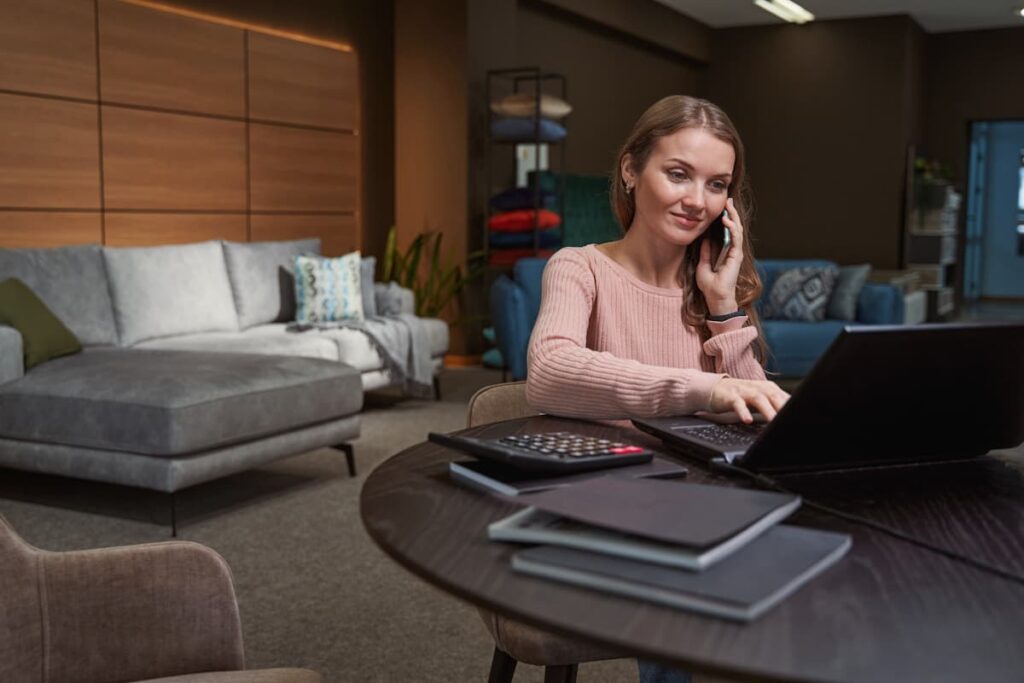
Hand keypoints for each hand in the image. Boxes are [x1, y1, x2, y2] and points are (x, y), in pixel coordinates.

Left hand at [696, 197, 743, 314]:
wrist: (715, 297)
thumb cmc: (710, 285)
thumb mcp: (702, 265)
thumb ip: (705, 252)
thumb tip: (705, 239)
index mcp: (725, 251)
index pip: (727, 231)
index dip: (725, 219)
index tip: (721, 208)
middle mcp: (732, 250)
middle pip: (734, 227)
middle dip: (731, 213)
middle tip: (728, 200)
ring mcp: (736, 252)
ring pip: (737, 229)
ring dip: (733, 216)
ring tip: (728, 205)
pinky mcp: (736, 255)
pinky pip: (735, 238)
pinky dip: (732, 227)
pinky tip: (726, 220)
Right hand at [709, 377, 789, 423]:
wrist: (716, 388)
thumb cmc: (742, 396)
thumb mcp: (761, 400)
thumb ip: (776, 406)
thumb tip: (792, 417)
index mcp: (769, 388)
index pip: (785, 398)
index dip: (794, 407)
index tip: (800, 418)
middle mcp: (758, 388)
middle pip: (774, 396)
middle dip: (783, 407)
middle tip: (791, 419)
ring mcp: (744, 391)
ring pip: (758, 399)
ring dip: (767, 410)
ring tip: (773, 421)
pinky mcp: (731, 396)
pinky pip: (738, 404)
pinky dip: (743, 411)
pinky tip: (747, 420)